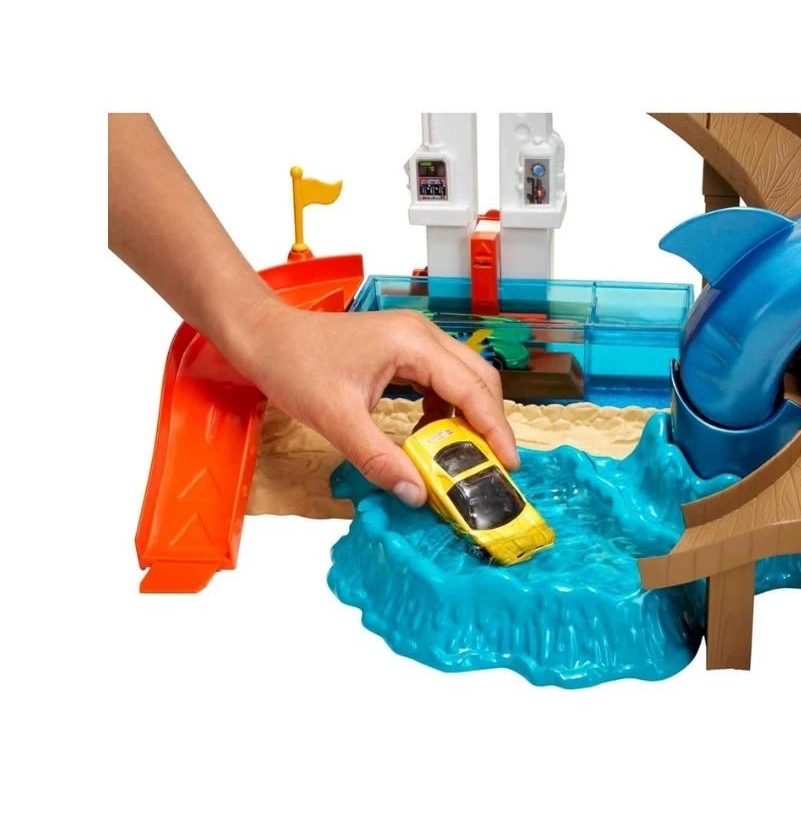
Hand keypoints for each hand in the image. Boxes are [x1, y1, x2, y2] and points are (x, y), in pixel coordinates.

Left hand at [234, 304, 519, 506]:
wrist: (265, 336)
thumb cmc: (295, 366)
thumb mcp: (337, 420)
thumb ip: (380, 458)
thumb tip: (417, 493)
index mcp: (414, 343)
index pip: (471, 389)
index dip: (495, 429)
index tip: (508, 464)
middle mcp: (422, 334)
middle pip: (479, 378)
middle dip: (489, 422)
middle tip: (492, 464)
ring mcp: (414, 338)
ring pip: (463, 378)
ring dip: (467, 416)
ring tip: (462, 455)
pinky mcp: (403, 348)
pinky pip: (440, 378)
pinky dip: (444, 408)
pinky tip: (429, 434)